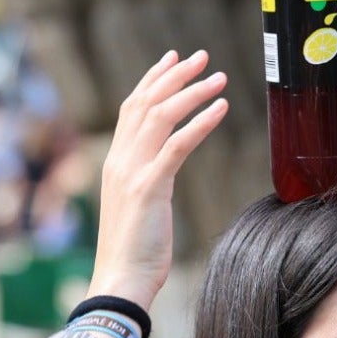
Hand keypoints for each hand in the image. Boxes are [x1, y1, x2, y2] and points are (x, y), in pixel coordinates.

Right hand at [85, 50, 228, 311]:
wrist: (120, 281)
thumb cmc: (134, 251)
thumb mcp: (137, 206)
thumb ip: (145, 179)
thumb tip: (162, 167)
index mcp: (115, 162)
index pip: (131, 107)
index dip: (152, 80)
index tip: (173, 59)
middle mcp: (119, 160)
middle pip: (145, 102)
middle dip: (174, 75)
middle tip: (201, 56)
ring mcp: (131, 172)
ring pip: (160, 116)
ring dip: (192, 92)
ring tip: (218, 78)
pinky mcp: (148, 187)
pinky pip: (177, 145)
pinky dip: (200, 122)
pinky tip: (221, 108)